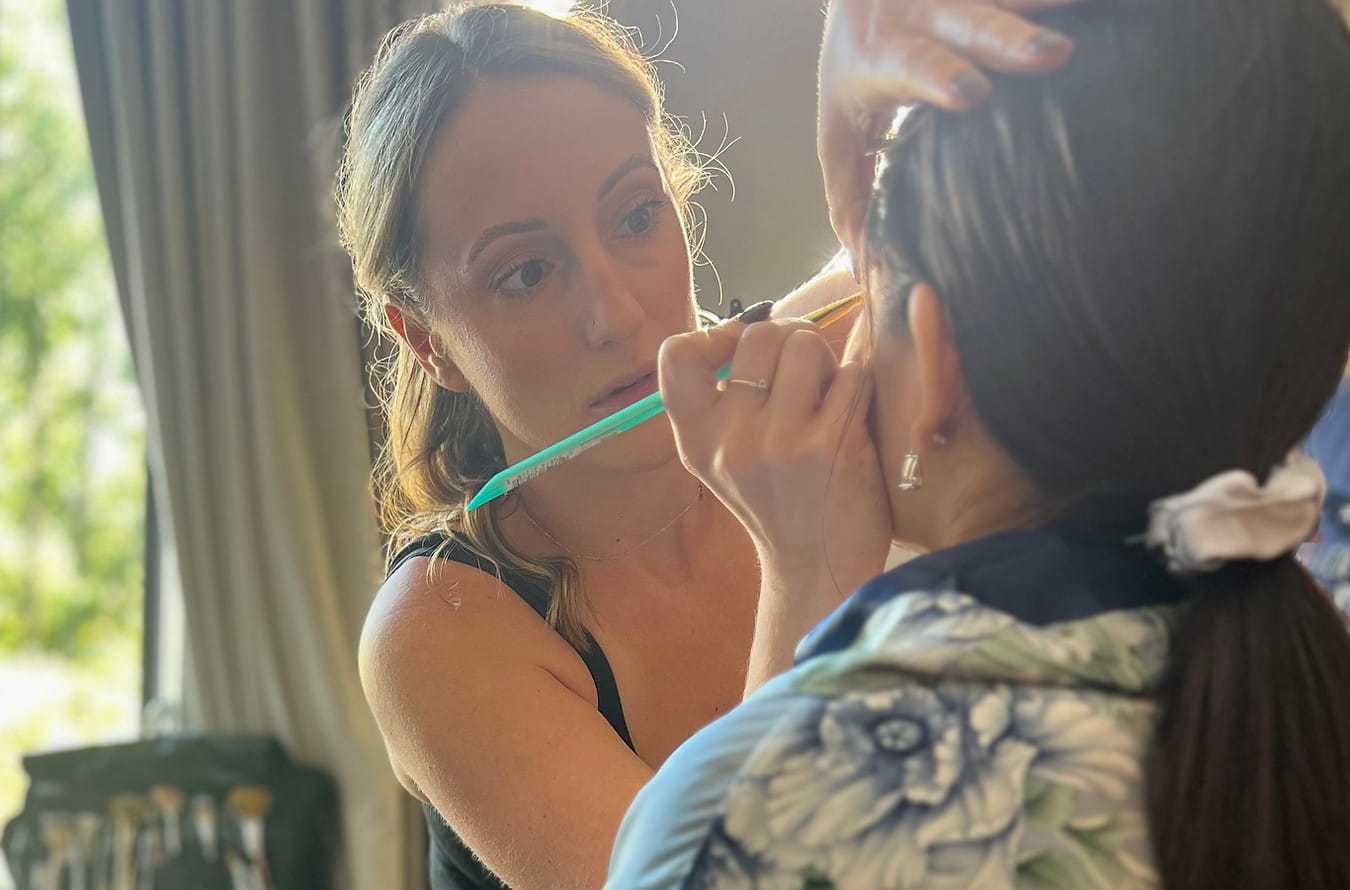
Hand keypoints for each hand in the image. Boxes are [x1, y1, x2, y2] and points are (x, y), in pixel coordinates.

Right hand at [659, 318, 891, 607]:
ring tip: (830, 395)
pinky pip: (852, 374)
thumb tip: (757, 320)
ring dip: (827, 360)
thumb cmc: (780, 502)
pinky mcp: (831, 446)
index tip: (740, 350)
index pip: (676, 356)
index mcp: (697, 440)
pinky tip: (854, 415)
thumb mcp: (727, 458)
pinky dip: (859, 384)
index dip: (714, 335)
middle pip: (760, 335)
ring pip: (807, 345)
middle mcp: (730, 441)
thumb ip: (728, 398)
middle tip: (806, 370)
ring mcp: (779, 443)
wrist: (818, 569)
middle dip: (792, 339)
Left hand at [819, 0, 1081, 257]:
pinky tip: (1113, 9)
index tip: (972, 94)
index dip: (941, 77)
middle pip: (973, 22)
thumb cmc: (858, 67)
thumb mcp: (841, 127)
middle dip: (1010, 38)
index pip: (913, 66)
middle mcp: (926, 14)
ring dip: (1056, 5)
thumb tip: (865, 267)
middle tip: (1052, 54)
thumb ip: (850, 193)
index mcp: (884, 55)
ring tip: (1100, 13)